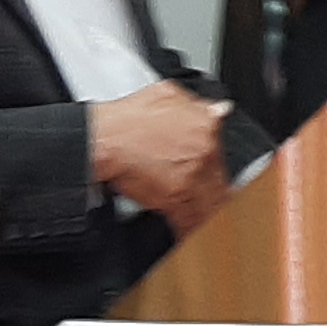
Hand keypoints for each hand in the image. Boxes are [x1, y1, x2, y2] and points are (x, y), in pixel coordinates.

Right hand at [91, 84, 227, 235]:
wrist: (103, 140)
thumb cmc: (126, 119)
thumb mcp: (167, 95)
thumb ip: (198, 106)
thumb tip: (219, 109)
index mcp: (206, 127)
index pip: (223, 153)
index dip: (218, 167)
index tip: (217, 174)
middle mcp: (204, 152)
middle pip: (222, 181)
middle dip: (218, 193)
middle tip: (218, 202)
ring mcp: (191, 176)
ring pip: (211, 202)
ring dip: (209, 212)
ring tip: (206, 220)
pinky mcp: (174, 197)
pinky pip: (191, 218)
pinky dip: (190, 225)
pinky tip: (189, 230)